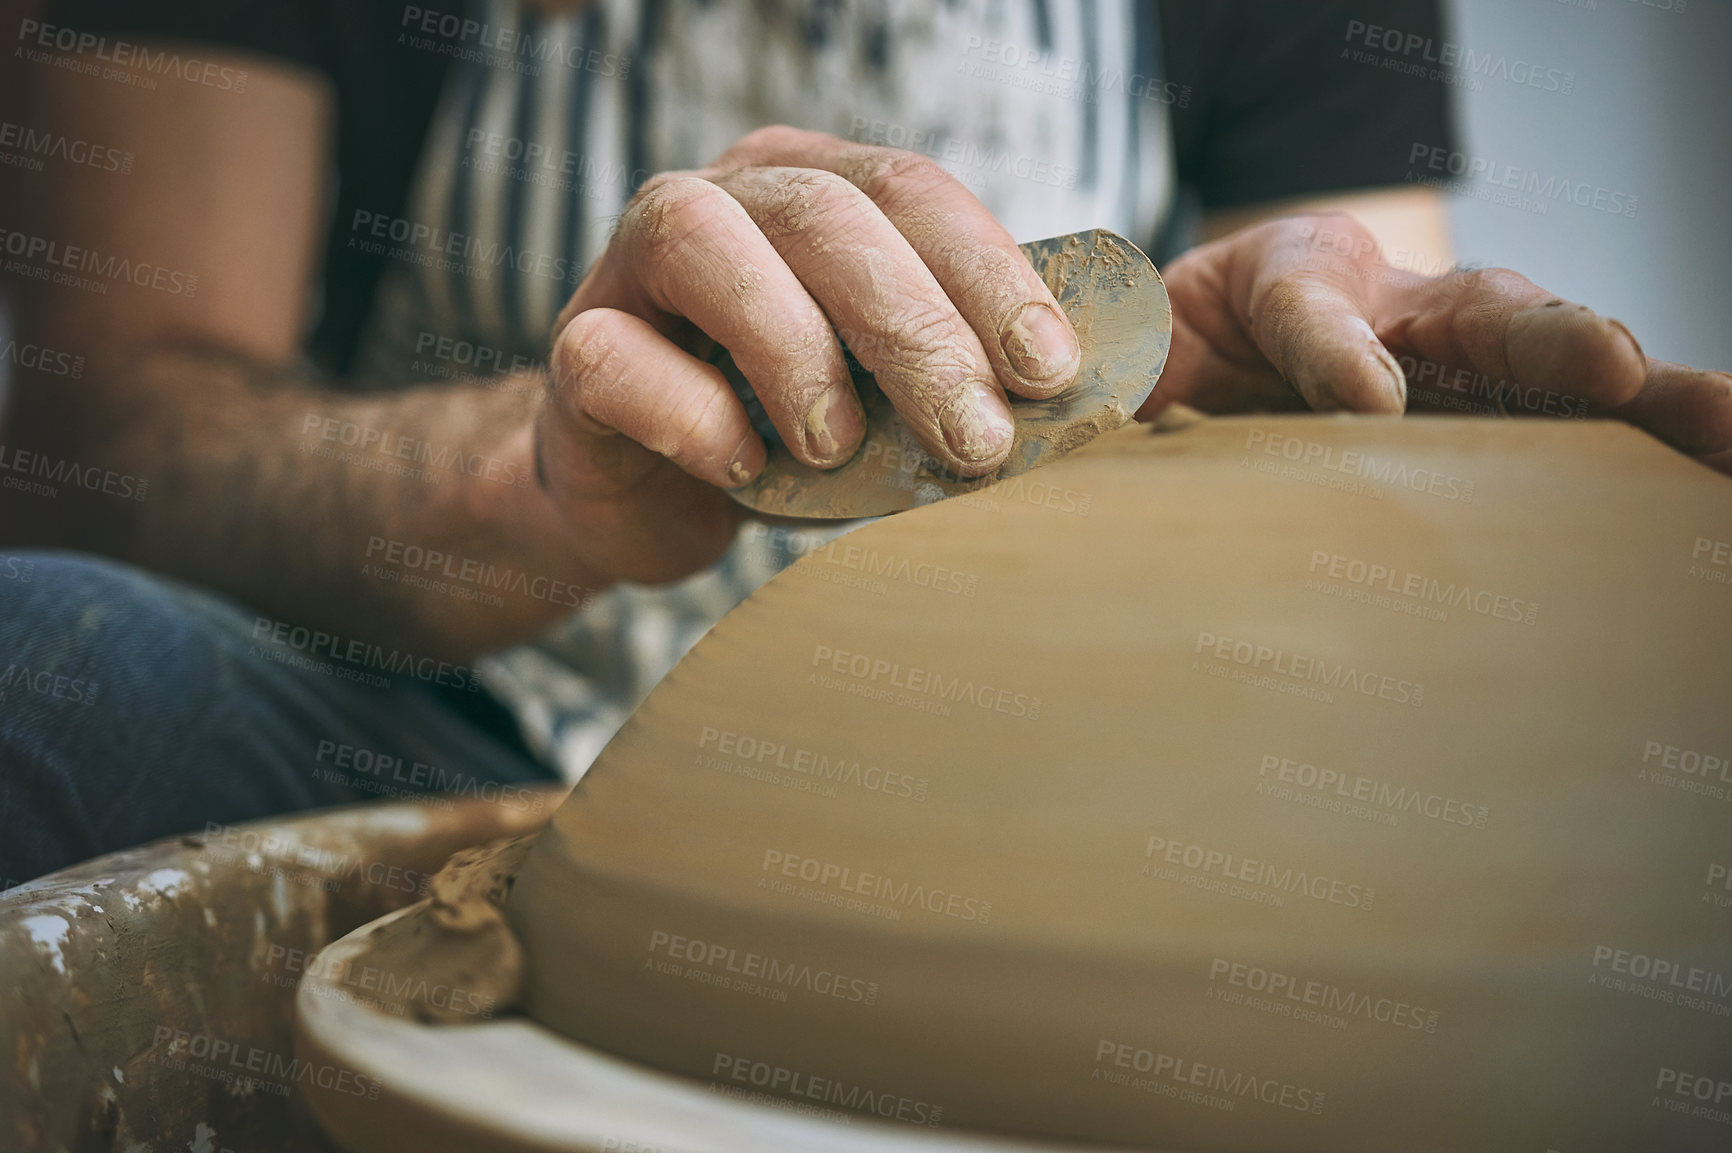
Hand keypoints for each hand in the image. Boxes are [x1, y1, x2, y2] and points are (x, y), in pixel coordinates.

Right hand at [536, 126, 1081, 583]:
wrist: (647, 490)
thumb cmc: (788, 432)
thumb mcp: (890, 397)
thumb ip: (960, 372)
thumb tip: (1079, 399)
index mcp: (819, 189)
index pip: (914, 193)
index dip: (989, 275)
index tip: (1049, 372)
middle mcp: (728, 198)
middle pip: (828, 216)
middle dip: (917, 330)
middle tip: (977, 440)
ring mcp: (635, 264)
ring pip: (704, 244)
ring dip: (793, 351)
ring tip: (841, 448)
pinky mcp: (581, 348)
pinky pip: (618, 357)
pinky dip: (692, 416)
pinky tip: (744, 469)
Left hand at [1148, 213, 1731, 472]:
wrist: (1192, 368)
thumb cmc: (1154, 363)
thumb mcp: (1114, 361)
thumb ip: (1104, 383)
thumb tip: (1062, 429)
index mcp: (1283, 273)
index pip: (1308, 299)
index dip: (1335, 345)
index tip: (1368, 400)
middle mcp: (1387, 308)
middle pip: (1473, 311)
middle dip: (1545, 339)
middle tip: (1613, 369)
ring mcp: (1448, 364)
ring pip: (1548, 367)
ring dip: (1640, 397)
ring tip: (1721, 430)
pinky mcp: (1478, 417)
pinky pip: (1562, 431)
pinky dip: (1632, 453)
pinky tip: (1704, 480)